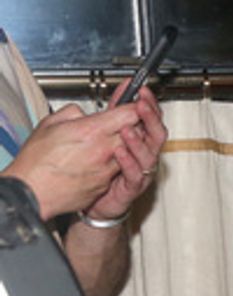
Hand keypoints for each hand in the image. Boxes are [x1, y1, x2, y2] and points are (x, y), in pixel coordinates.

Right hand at [0, 87, 154, 220]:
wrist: (34, 192)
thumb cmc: (37, 160)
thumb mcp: (50, 124)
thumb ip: (72, 113)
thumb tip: (82, 113)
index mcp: (91, 131)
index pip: (128, 115)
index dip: (134, 107)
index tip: (134, 103)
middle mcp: (104, 151)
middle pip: (134, 134)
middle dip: (133, 125)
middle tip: (127, 120)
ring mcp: (107, 170)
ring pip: (128, 152)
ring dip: (125, 144)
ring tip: (111, 140)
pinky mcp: (105, 184)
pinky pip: (116, 169)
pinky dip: (114, 162)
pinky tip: (100, 159)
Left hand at [84, 85, 167, 221]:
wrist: (98, 200)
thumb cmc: (107, 167)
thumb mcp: (112, 131)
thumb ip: (118, 110)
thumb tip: (125, 87)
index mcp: (143, 142)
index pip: (153, 121)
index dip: (151, 106)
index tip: (143, 91)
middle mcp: (146, 157)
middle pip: (157, 136)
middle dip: (150, 120)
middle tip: (141, 106)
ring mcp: (141, 172)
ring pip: (149, 156)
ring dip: (139, 141)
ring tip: (128, 129)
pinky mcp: (132, 188)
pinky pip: (134, 175)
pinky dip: (128, 163)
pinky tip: (119, 152)